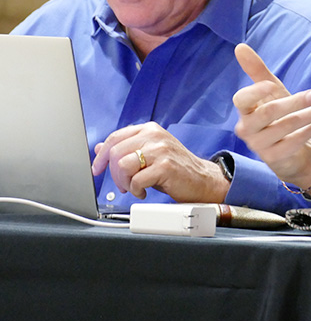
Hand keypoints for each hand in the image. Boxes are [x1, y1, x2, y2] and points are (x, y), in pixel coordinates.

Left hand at [91, 122, 229, 201]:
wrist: (203, 180)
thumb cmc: (176, 169)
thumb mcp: (149, 155)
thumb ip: (126, 149)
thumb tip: (99, 148)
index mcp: (150, 129)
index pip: (115, 137)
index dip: (102, 156)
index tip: (97, 169)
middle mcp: (155, 136)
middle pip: (116, 152)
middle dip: (115, 174)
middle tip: (123, 184)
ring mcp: (161, 149)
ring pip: (124, 165)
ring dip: (125, 182)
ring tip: (135, 187)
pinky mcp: (165, 166)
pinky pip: (137, 180)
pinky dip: (136, 190)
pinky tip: (144, 191)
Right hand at [233, 43, 310, 197]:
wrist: (287, 148)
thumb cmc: (277, 114)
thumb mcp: (270, 91)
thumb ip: (257, 71)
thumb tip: (240, 46)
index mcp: (244, 110)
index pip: (241, 100)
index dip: (255, 92)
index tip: (272, 84)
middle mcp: (247, 128)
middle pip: (269, 112)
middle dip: (295, 102)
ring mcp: (259, 145)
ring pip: (285, 127)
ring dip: (310, 115)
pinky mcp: (273, 158)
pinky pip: (291, 143)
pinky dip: (307, 132)